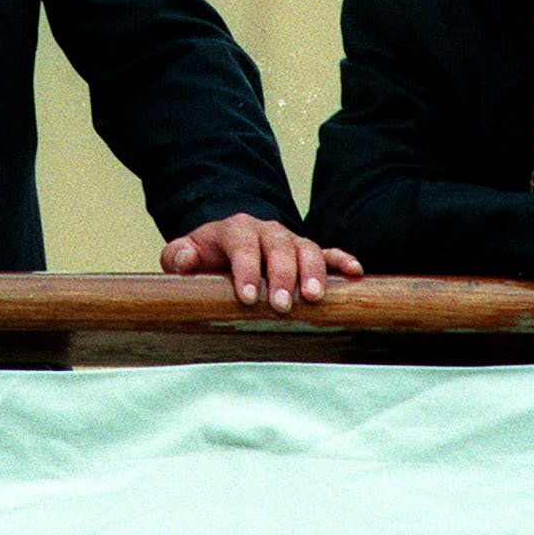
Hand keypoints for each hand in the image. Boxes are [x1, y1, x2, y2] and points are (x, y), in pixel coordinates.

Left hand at [161, 212, 362, 310]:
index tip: (246, 297)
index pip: (242, 244)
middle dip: (281, 275)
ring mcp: (289, 240)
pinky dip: (342, 259)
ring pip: (306, 248)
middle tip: (281, 305)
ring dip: (312, 271)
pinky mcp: (306, 252)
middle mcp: (266, 230)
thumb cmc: (206, 256)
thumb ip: (178, 256)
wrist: (226, 244)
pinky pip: (327, 251)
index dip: (245, 269)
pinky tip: (355, 272)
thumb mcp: (184, 253)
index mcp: (235, 229)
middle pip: (278, 246)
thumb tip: (185, 259)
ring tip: (314, 297)